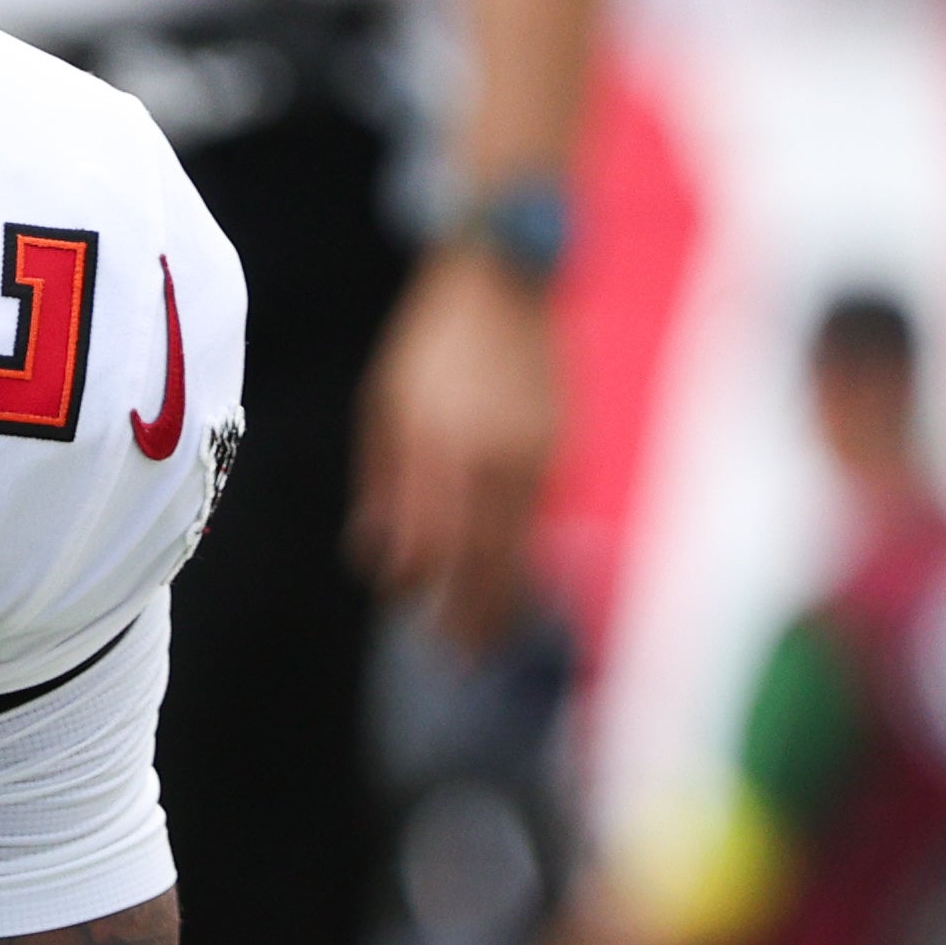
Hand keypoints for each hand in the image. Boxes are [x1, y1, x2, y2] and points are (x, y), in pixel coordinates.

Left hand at [353, 239, 554, 648]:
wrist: (505, 283)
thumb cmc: (432, 348)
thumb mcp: (385, 408)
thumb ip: (387, 486)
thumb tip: (379, 558)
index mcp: (434, 448)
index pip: (428, 545)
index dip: (420, 587)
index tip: (415, 608)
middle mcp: (488, 459)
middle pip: (481, 565)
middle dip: (471, 620)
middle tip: (460, 661)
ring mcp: (535, 456)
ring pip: (522, 551)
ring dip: (508, 601)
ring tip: (492, 639)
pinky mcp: (566, 449)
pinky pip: (546, 520)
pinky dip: (533, 558)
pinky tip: (520, 579)